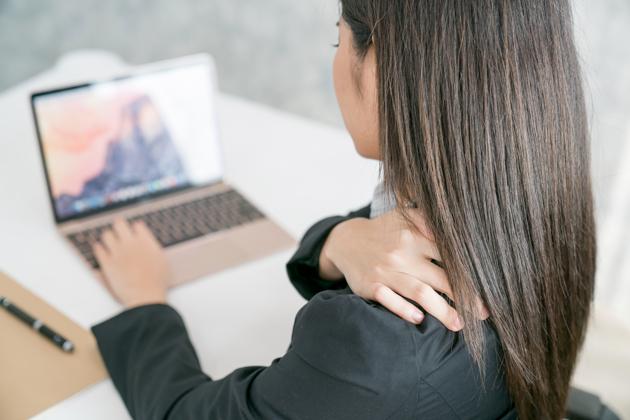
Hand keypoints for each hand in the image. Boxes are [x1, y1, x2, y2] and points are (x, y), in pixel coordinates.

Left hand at [93, 218, 170, 307]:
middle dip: (119, 225)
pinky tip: (101, 249)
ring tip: (110, 240)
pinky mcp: (107, 263)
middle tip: (119, 227)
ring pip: (107, 235)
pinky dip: (99, 248)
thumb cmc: (157, 281)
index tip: (135, 231)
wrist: (145, 295)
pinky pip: (98, 249)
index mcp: (145, 241)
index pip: (137, 226)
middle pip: (119, 224)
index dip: (136, 228)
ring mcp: (117, 252)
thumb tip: (147, 240)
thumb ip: (153, 247)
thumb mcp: (162, 260)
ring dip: (109, 236)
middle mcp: (130, 243)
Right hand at [320, 210, 487, 330]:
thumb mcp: (405, 216)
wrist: (347, 241)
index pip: (449, 256)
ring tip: (459, 324)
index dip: (470, 273)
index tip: (488, 287)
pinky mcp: (371, 286)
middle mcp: (402, 253)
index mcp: (414, 235)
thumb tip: (458, 228)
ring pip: (420, 293)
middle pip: (440, 278)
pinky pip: (390, 301)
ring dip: (442, 311)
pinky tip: (420, 320)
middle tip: (483, 313)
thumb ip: (429, 219)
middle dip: (464, 297)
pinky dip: (405, 311)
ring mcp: (386, 271)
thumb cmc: (385, 231)